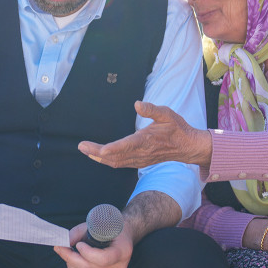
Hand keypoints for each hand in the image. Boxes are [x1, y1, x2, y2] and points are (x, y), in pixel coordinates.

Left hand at [53, 222, 133, 267]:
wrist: (121, 236)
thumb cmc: (108, 228)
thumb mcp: (96, 225)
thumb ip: (78, 232)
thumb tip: (64, 242)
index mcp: (122, 250)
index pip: (104, 259)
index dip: (87, 253)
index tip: (79, 244)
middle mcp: (120, 266)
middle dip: (71, 258)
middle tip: (62, 248)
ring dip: (71, 267)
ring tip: (67, 255)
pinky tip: (71, 266)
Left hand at [78, 101, 210, 168]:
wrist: (187, 147)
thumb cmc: (177, 128)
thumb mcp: (167, 114)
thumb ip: (152, 109)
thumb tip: (137, 104)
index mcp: (146, 140)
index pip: (126, 146)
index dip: (112, 148)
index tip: (100, 149)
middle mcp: (141, 153)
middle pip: (115, 156)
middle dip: (96, 152)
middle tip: (81, 146)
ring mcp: (139, 159)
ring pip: (116, 162)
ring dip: (99, 158)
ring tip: (85, 150)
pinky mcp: (139, 161)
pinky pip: (120, 163)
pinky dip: (107, 161)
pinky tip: (99, 157)